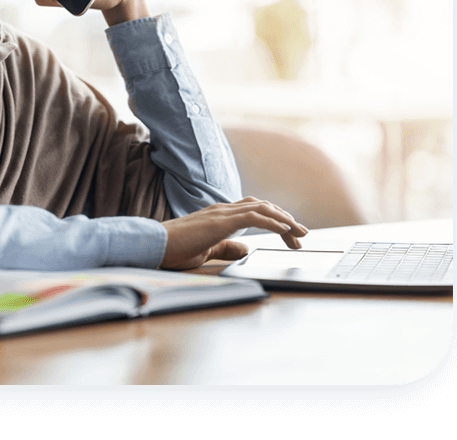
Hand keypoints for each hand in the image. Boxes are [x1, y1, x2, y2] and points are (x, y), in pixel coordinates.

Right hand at [159, 197, 307, 269]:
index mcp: (219, 216)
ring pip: (262, 208)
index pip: (253, 210)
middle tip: (301, 235)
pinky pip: (254, 217)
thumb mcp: (207, 251)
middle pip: (262, 206)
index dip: (274, 219)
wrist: (154, 245)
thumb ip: (226, 248)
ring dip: (284, 220)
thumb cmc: (174, 249)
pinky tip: (284, 231)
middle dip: (285, 219)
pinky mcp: (220, 222)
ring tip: (300, 232)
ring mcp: (221, 213)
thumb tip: (246, 249)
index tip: (289, 234)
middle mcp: (222, 210)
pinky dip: (272, 222)